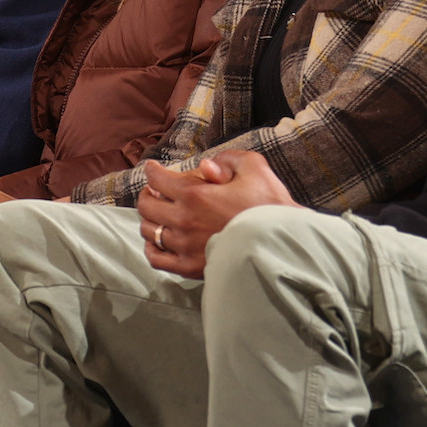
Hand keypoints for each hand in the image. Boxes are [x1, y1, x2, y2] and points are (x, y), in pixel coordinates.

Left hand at [136, 151, 293, 277]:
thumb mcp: (254, 168)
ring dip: (150, 220)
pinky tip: (158, 241)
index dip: (152, 170)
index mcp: (193, 194)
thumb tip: (207, 166)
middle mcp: (183, 220)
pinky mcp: (189, 267)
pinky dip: (152, 247)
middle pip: (147, 205)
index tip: (153, 168)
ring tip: (158, 216)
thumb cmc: (268, 205)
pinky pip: (156, 258)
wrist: (280, 244)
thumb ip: (228, 159)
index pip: (156, 178)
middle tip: (154, 191)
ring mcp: (183, 246)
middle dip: (148, 193)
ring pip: (148, 231)